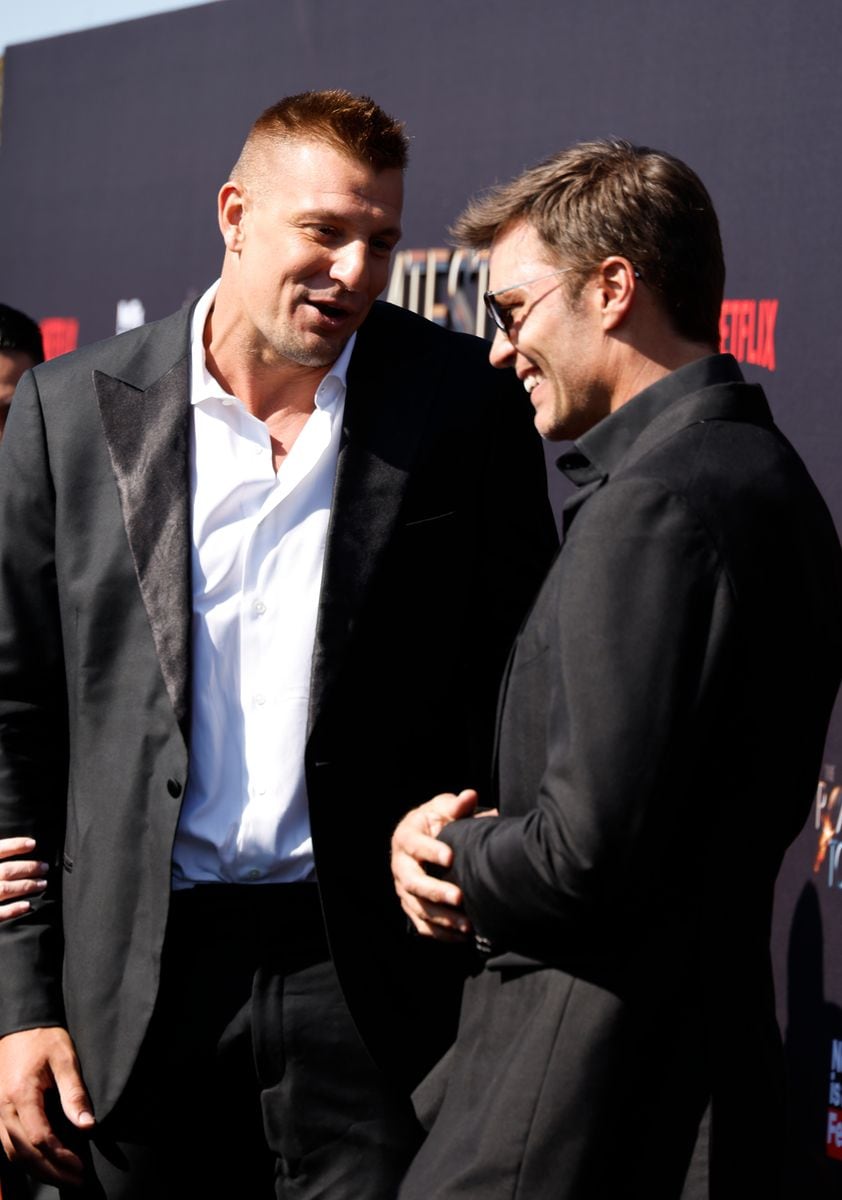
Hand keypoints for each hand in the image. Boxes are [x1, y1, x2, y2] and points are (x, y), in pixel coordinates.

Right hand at [0, 839, 47, 920]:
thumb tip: (16, 847)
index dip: (15, 845)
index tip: (33, 843)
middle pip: (6, 870)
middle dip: (28, 868)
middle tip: (45, 867)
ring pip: (6, 890)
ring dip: (27, 886)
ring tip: (43, 883)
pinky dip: (13, 909)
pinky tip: (27, 906)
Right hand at [0, 1028, 93, 1187]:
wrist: (20, 1026)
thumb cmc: (44, 1039)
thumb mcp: (66, 1060)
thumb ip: (75, 1093)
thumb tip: (87, 1125)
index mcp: (21, 1095)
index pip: (41, 1139)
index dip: (62, 1158)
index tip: (82, 1167)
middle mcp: (3, 1110)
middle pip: (26, 1153)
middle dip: (52, 1172)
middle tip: (77, 1181)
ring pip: (14, 1155)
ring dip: (38, 1170)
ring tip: (64, 1178)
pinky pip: (7, 1147)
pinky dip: (25, 1160)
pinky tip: (42, 1166)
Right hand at [391, 789, 477, 941]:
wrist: (424, 839)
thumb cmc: (437, 821)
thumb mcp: (443, 809)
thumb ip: (456, 806)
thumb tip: (469, 796)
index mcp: (406, 837)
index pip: (415, 845)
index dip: (431, 851)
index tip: (451, 857)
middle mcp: (400, 864)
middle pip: (412, 881)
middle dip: (435, 891)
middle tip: (459, 898)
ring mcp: (403, 888)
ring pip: (417, 907)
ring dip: (441, 918)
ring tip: (467, 925)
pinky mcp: (410, 906)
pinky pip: (421, 924)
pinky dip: (440, 933)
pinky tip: (461, 937)